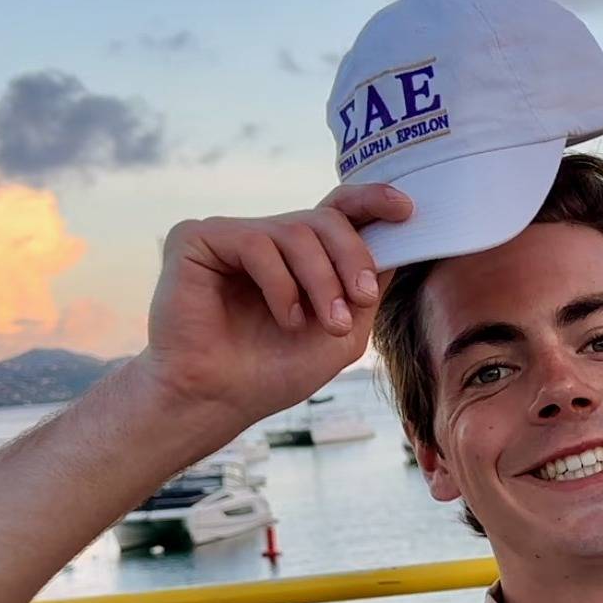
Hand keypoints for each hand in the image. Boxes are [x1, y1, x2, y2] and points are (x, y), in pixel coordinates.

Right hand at [137, 184, 412, 429]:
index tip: (406, 209)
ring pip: (296, 230)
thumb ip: (368, 290)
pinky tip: (286, 318)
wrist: (218, 400)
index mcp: (299, 257)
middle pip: (326, 219)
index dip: (372, 201)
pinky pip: (255, 242)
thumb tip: (395, 246)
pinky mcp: (196, 238)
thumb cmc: (273, 372)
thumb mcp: (343, 333)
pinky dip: (281, 284)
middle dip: (353, 257)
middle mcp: (266, 239)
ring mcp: (231, 235)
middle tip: (363, 298)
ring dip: (322, 280)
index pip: (337, 212)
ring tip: (327, 323)